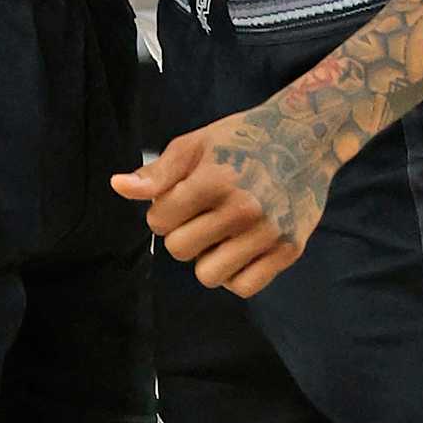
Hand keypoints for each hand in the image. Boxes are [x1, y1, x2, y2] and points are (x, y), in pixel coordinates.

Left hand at [112, 100, 336, 296]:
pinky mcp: (289, 250)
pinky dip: (235, 274)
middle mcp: (243, 209)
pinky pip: (243, 287)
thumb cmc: (243, 137)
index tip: (180, 197)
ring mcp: (268, 233)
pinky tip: (239, 247)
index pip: (160, 220)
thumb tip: (117, 187)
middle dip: (183, 232)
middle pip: (180, 250)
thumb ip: (157, 172)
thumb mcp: (196, 144)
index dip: (163, 209)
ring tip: (221, 232)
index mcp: (215, 179)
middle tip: (202, 213)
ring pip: (209, 276)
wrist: (305, 135)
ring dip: (207, 257)